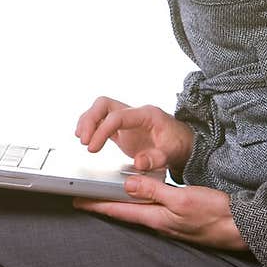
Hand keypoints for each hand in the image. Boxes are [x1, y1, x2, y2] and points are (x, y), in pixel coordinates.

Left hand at [73, 177, 248, 250]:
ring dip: (120, 203)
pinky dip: (139, 202)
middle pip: (124, 212)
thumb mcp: (182, 198)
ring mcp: (169, 222)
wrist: (241, 227)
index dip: (96, 205)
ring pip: (137, 211)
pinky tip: (140, 196)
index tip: (77, 200)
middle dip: (103, 204)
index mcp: (156, 217)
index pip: (119, 210)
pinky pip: (152, 210)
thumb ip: (154, 190)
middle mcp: (159, 222)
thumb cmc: (215, 214)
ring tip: (104, 195)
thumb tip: (127, 183)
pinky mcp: (179, 219)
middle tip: (84, 196)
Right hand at [74, 97, 194, 179]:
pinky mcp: (123, 129)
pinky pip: (102, 121)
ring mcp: (127, 120)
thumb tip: (139, 162)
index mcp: (146, 114)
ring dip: (87, 121)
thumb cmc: (179, 145)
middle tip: (84, 140)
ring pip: (100, 109)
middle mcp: (134, 113)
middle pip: (104, 104)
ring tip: (81, 139)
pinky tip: (87, 139)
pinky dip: (92, 127)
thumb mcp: (172, 153)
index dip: (101, 130)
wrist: (185, 144)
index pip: (117, 116)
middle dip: (90, 120)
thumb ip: (156, 158)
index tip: (92, 148)